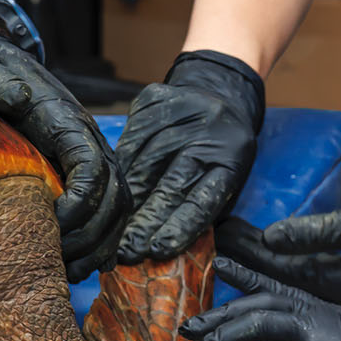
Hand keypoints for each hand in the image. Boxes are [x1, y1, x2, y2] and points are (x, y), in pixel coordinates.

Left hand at [0, 23, 127, 280]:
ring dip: (99, 244)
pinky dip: (97, 240)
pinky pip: (104, 209)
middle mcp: (83, 137)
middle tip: (59, 266)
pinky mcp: (75, 168)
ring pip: (116, 206)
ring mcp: (83, 153)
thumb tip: (19, 97)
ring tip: (69, 274)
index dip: (81, 205)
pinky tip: (77, 265)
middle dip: (92, 235)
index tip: (52, 228)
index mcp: (63, 118)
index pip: (92, 167)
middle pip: (114, 194)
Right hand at [115, 50, 264, 262]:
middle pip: (171, 183)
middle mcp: (206, 134)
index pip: (204, 199)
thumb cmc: (221, 149)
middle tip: (127, 249)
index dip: (180, 226)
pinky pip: (128, 141)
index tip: (158, 250)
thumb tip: (166, 249)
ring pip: (143, 164)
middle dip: (147, 220)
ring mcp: (178, 113)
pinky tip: (109, 190)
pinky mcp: (153, 99)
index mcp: (231, 158)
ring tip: (113, 227)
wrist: (219, 90)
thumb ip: (204, 209)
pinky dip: (118, 169)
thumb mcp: (226, 177)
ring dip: (127, 200)